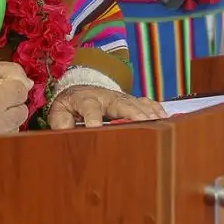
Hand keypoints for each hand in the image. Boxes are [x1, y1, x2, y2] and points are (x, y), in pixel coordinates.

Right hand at [0, 61, 33, 137]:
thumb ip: (9, 71)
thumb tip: (29, 83)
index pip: (22, 90)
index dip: (14, 85)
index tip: (2, 86)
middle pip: (23, 110)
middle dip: (13, 103)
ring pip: (16, 124)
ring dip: (8, 117)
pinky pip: (7, 134)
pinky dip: (2, 128)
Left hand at [46, 84, 165, 129]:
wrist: (79, 89)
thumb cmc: (70, 105)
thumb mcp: (59, 112)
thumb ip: (60, 123)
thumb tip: (63, 134)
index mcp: (86, 99)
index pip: (90, 109)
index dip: (93, 120)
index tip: (96, 130)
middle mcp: (106, 96)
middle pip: (121, 103)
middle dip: (132, 113)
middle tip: (142, 124)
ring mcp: (121, 96)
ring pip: (136, 103)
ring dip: (148, 113)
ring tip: (158, 125)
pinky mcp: (130, 99)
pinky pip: (146, 102)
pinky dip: (156, 109)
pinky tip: (164, 118)